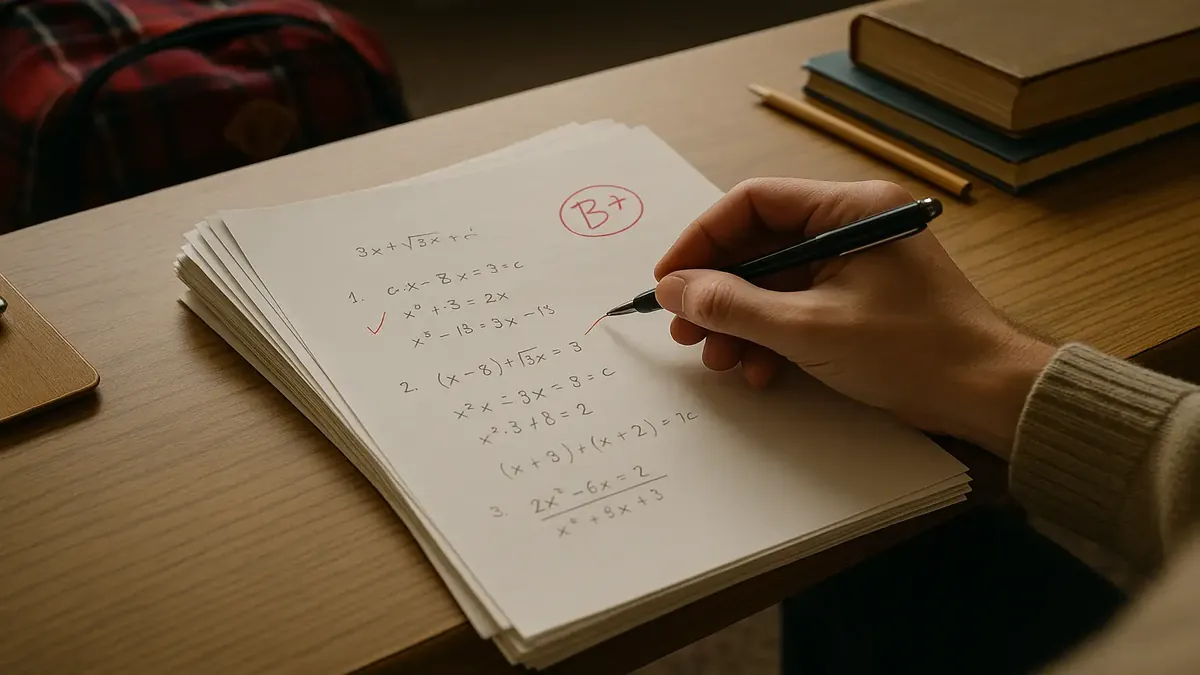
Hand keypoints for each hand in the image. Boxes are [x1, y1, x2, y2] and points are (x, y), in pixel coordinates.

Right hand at [653, 178, 1055, 457]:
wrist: (987, 396)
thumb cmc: (914, 351)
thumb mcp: (809, 329)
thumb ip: (734, 306)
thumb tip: (673, 290)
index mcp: (850, 209)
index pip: (753, 203)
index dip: (701, 241)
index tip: (668, 280)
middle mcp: (852, 226)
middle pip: (759, 245)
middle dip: (717, 292)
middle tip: (684, 330)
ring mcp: (856, 264)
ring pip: (774, 282)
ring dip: (740, 321)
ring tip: (718, 358)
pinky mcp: (859, 300)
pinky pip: (798, 307)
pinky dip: (771, 337)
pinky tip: (759, 370)